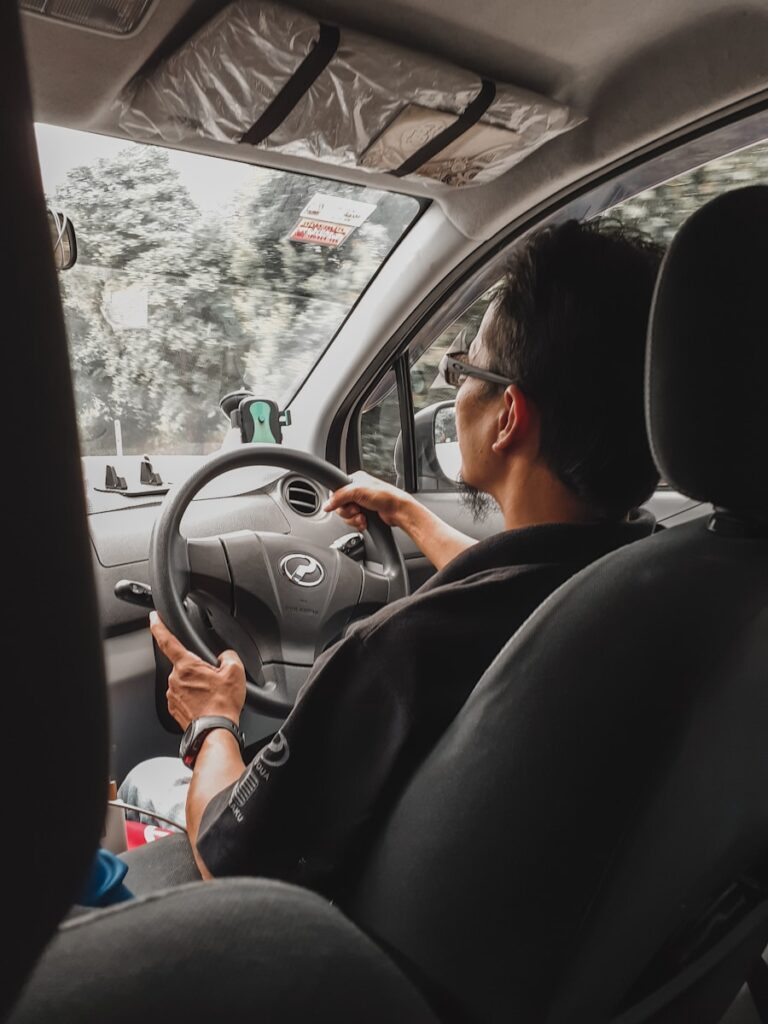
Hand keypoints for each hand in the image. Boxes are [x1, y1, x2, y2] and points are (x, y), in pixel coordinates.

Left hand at [149, 611, 245, 730]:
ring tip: (212, 696)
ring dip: (196, 685)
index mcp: (186, 665)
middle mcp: (174, 679)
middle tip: (214, 680)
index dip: (159, 626)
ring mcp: (172, 695)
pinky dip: (194, 698)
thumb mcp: (235, 671)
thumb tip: (225, 656)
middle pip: (184, 665)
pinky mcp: (174, 709)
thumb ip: (228, 655)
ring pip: (184, 682)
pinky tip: (206, 705)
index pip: (167, 640)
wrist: (215, 732)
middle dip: (197, 669)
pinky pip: (183, 697)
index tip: (153, 618)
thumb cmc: (222, 705)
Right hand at [323, 470, 413, 531]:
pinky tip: (365, 522)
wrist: (398, 511)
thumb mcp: (358, 491)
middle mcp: (357, 491)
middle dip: (348, 512)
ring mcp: (361, 503)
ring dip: (353, 519)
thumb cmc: (385, 496)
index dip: (338, 500)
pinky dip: (358, 523)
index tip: (342, 505)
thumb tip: (327, 505)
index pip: (336, 491)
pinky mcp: (364, 514)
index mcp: (355, 480)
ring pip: (346, 515)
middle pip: (340, 506)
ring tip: (363, 517)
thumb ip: (339, 496)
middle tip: (357, 510)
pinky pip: (353, 522)